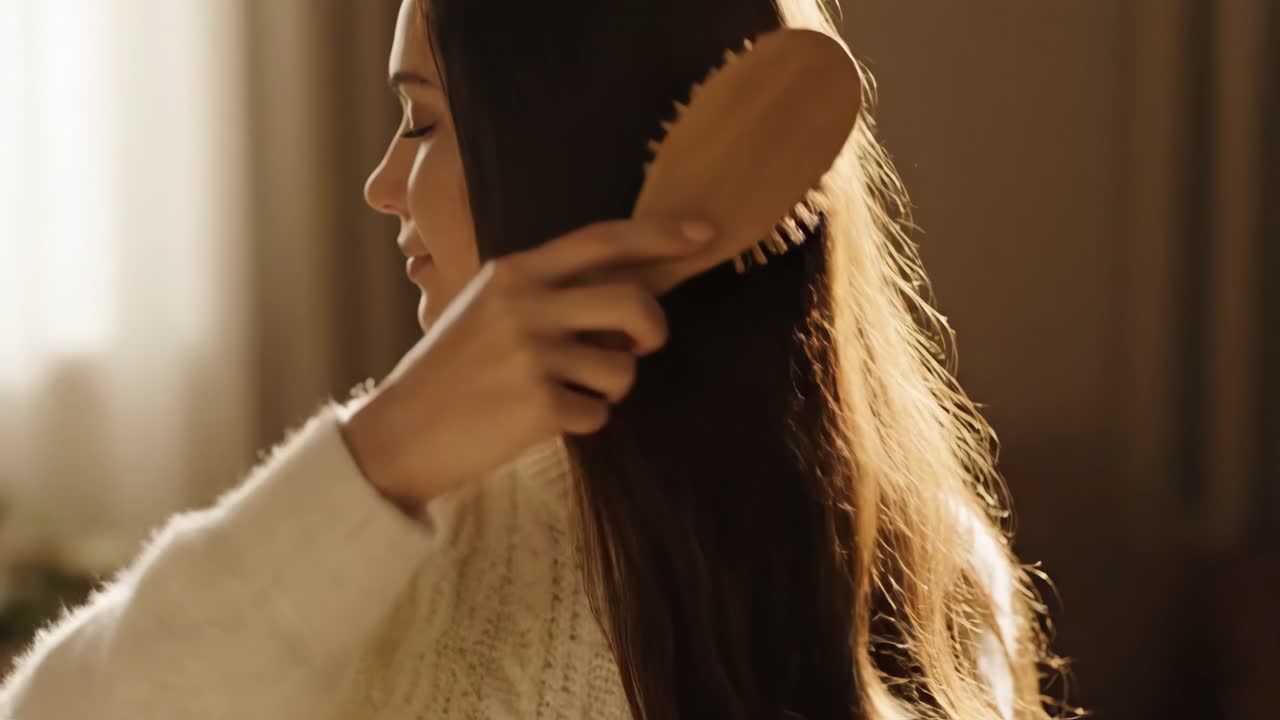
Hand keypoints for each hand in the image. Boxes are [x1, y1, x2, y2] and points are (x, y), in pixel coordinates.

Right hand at [339, 218, 714, 507]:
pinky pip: (600, 413)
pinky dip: (584, 420)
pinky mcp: (538, 406)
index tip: (703, 234)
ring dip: (612, 387)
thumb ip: (548, 293)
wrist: (399, 433)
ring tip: (569, 390)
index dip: (660, 235)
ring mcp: (531, 355)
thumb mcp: (488, 310)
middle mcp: (525, 305)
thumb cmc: (452, 371)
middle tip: (640, 346)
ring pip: (624, 369)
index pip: (602, 240)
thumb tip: (633, 294)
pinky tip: (544, 419)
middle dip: (653, 329)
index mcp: (514, 272)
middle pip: (634, 302)